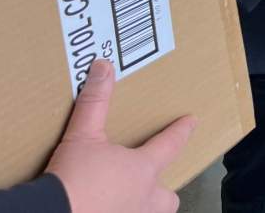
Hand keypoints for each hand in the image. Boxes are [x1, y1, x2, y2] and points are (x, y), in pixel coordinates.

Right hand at [47, 59, 195, 212]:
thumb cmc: (72, 179)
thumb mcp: (81, 136)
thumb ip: (94, 101)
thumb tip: (103, 66)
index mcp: (142, 170)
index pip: (170, 145)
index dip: (181, 131)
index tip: (192, 121)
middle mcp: (143, 199)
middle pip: (168, 198)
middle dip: (164, 192)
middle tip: (153, 183)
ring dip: (144, 208)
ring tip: (129, 202)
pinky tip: (107, 211)